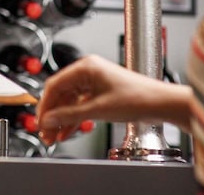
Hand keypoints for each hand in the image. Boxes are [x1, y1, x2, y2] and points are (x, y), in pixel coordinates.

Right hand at [36, 54, 164, 143]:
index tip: (40, 122)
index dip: (45, 106)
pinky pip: (81, 104)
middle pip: (61, 94)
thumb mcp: (98, 109)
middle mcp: (88, 71)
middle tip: (46, 132)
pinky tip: (68, 131)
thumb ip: (70, 115)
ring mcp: (94, 82)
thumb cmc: (138, 98)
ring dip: (62, 119)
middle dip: (53, 115)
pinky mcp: (101, 92)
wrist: (163, 104)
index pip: (54, 85)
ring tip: (55, 136)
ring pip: (70, 101)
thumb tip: (49, 119)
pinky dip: (74, 118)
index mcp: (85, 67)